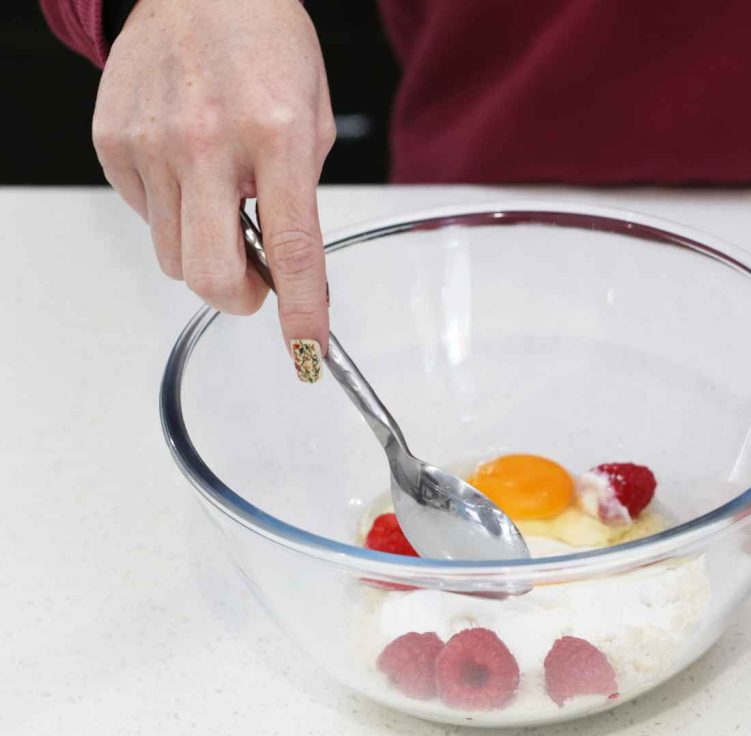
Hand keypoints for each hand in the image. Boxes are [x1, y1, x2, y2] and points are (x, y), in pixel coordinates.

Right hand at [92, 0, 335, 380]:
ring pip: (173, 256)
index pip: (292, 250)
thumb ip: (301, 195)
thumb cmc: (266, 44)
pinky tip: (187, 171)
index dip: (302, 314)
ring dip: (204, 251)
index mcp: (276, 135)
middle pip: (209, 274)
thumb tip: (289, 269)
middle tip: (255, 285)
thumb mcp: (314, 119)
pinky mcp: (113, 142)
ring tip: (221, 203)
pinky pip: (145, 217)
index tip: (309, 353)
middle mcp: (207, 142)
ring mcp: (151, 143)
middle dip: (237, 298)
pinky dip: (171, 213)